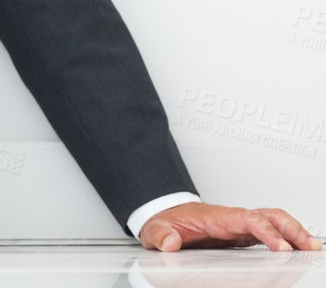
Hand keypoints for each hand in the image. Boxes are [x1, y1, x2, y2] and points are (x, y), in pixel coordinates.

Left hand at [139, 201, 319, 251]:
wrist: (165, 216)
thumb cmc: (166, 221)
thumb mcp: (155, 230)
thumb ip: (160, 235)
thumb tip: (169, 243)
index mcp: (217, 217)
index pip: (249, 220)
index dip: (267, 232)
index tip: (281, 248)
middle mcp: (233, 218)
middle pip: (269, 216)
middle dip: (291, 229)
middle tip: (308, 246)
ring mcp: (241, 226)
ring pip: (274, 221)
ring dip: (295, 231)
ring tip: (312, 247)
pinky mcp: (244, 234)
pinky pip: (271, 231)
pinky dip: (288, 237)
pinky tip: (298, 249)